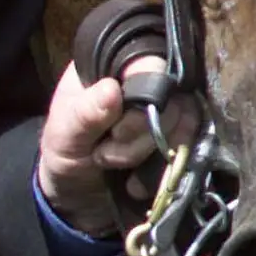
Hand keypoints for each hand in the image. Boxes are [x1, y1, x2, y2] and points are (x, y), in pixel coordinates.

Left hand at [37, 58, 198, 237]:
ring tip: (114, 164)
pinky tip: (137, 179)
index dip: (144, 89)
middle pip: (170, 94)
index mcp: (113, 67)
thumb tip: (112, 91)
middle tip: (104, 151)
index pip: (147, 60)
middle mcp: (148, 80)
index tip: (117, 128)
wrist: (78, 194)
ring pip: (183, 120)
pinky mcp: (181, 132)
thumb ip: (85, 114)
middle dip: (137, 133)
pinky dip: (165, 165)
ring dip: (146, 152)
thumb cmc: (65, 153)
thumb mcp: (64, 135)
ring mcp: (169, 105)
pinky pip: (191, 142)